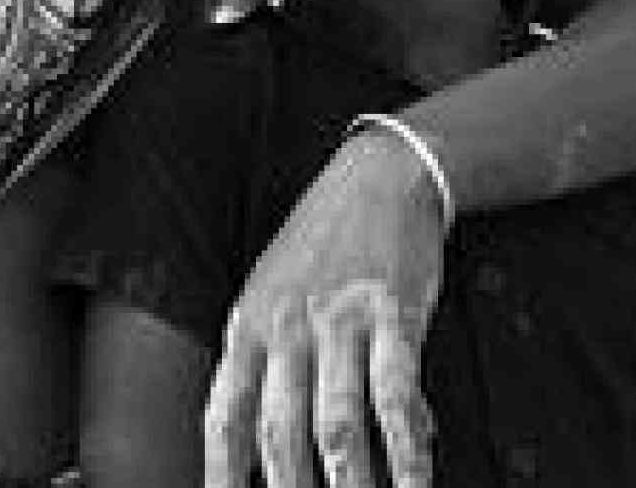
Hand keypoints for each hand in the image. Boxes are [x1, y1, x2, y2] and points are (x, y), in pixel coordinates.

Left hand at [204, 127, 445, 487]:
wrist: (378, 178)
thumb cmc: (322, 242)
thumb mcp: (273, 294)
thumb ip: (273, 365)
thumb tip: (285, 440)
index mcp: (249, 326)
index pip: (225, 413)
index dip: (221, 470)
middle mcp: (287, 327)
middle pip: (277, 428)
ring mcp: (339, 321)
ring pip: (335, 420)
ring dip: (347, 481)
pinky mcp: (392, 314)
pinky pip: (395, 393)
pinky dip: (406, 448)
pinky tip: (414, 480)